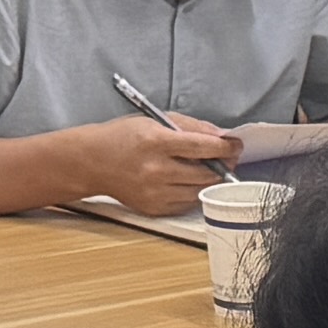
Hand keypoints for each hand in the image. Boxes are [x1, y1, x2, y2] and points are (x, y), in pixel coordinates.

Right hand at [75, 112, 244, 211]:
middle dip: (223, 164)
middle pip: (205, 172)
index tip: (235, 145)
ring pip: (199, 190)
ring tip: (210, 167)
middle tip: (228, 157)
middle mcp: (156, 169)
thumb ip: (190, 126)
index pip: (202, 146)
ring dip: (211, 179)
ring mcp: (154, 192)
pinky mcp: (153, 208)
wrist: (91, 162)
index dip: (225, 147)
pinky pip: (185, 203)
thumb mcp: (154, 120)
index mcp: (156, 142)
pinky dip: (193, 192)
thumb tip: (220, 136)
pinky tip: (190, 180)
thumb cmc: (122, 136)